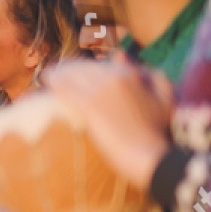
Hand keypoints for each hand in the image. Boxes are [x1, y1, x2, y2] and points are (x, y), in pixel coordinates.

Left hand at [45, 54, 173, 187]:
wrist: (148, 155)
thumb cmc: (157, 130)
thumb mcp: (164, 97)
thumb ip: (152, 75)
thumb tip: (123, 56)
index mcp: (132, 74)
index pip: (107, 62)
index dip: (92, 67)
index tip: (81, 71)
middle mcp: (116, 77)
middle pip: (88, 66)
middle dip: (73, 68)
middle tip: (61, 72)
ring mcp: (102, 90)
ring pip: (75, 73)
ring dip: (61, 72)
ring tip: (51, 75)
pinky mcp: (90, 106)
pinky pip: (67, 87)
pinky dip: (55, 81)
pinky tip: (46, 78)